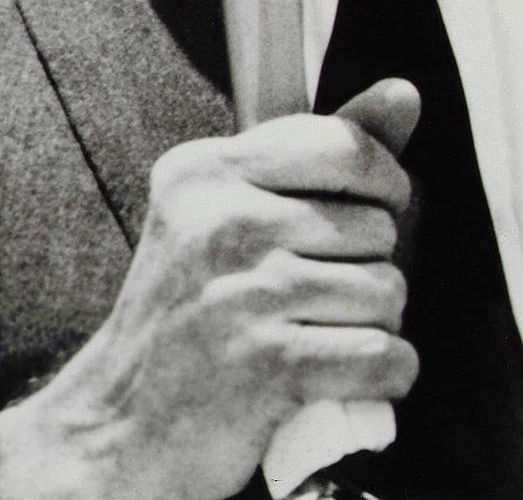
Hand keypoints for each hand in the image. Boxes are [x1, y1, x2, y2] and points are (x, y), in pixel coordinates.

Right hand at [0, 80, 420, 499]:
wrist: (118, 428)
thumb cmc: (189, 313)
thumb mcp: (229, 212)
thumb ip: (321, 150)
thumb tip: (405, 93)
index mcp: (206, 172)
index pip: (347, 147)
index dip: (383, 183)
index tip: (369, 212)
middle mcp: (223, 225)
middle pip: (378, 227)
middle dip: (368, 269)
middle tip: (313, 300)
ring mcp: (245, 295)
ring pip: (387, 293)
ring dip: (373, 326)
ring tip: (317, 338)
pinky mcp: (268, 367)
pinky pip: (383, 356)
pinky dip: (382, 376)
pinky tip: (342, 381)